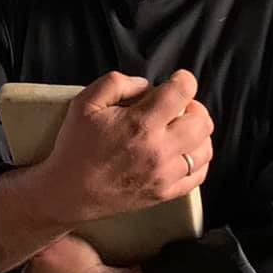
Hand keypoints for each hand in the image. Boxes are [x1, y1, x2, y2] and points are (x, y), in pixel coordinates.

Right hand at [33, 69, 213, 226]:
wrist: (67, 193)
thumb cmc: (75, 146)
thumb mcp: (85, 103)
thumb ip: (116, 83)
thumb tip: (146, 84)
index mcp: (139, 124)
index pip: (182, 93)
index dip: (185, 80)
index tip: (178, 80)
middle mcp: (158, 150)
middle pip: (202, 120)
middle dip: (194, 106)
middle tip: (178, 106)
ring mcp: (164, 174)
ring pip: (205, 148)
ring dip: (198, 133)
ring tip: (181, 129)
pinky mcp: (164, 193)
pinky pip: (199, 175)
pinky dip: (198, 159)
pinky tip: (184, 152)